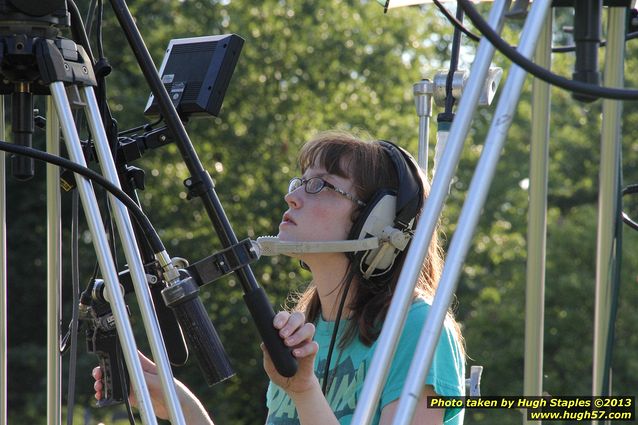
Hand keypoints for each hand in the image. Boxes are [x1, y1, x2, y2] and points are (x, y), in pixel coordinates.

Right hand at [92, 352, 212, 423]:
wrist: (176, 406)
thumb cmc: (171, 389)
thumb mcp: (155, 381)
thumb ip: (142, 376)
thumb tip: (129, 369)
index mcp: (144, 365)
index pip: (128, 356)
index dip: (115, 356)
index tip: (104, 358)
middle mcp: (138, 374)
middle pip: (118, 369)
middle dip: (106, 371)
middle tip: (98, 375)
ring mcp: (135, 385)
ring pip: (116, 382)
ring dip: (106, 384)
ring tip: (98, 387)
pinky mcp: (134, 397)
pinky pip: (118, 395)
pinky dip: (109, 395)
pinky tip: (102, 396)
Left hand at [261, 311, 318, 395]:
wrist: (293, 385)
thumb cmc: (280, 370)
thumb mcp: (269, 364)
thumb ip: (267, 354)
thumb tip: (264, 344)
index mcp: (285, 330)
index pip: (285, 316)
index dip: (281, 317)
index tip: (275, 325)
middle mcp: (297, 332)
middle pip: (299, 316)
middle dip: (290, 323)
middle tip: (282, 335)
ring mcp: (306, 341)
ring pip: (309, 327)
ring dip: (298, 334)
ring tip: (287, 343)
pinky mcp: (313, 352)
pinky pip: (314, 345)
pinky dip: (304, 349)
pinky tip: (295, 354)